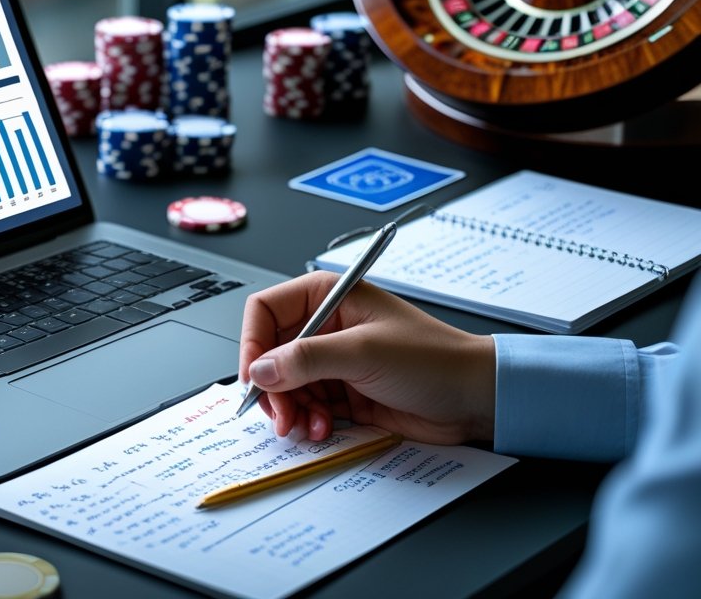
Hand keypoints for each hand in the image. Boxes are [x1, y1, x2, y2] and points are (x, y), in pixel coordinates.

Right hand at [239, 271, 495, 444]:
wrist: (475, 398)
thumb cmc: (434, 360)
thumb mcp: (364, 352)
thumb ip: (307, 359)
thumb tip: (262, 369)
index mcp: (327, 297)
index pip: (265, 311)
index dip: (253, 344)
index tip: (255, 378)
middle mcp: (325, 326)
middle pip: (269, 354)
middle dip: (272, 388)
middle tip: (282, 416)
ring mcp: (332, 361)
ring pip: (284, 385)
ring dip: (290, 410)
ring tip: (309, 426)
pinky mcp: (342, 391)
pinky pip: (305, 407)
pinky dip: (307, 422)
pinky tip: (324, 429)